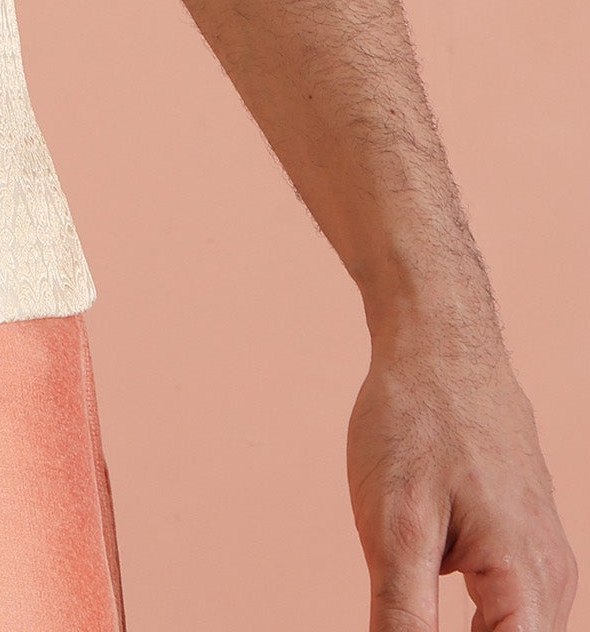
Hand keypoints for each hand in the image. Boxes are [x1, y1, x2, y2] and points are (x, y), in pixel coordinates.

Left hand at [350, 322, 575, 628]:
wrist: (438, 341)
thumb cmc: (417, 419)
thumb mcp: (394, 525)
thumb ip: (403, 614)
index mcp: (526, 582)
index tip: (408, 630)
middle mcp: (550, 577)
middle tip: (402, 615)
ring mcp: (541, 556)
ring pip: (515, 631)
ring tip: (413, 608)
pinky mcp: (523, 538)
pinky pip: (510, 604)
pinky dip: (477, 618)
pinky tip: (430, 598)